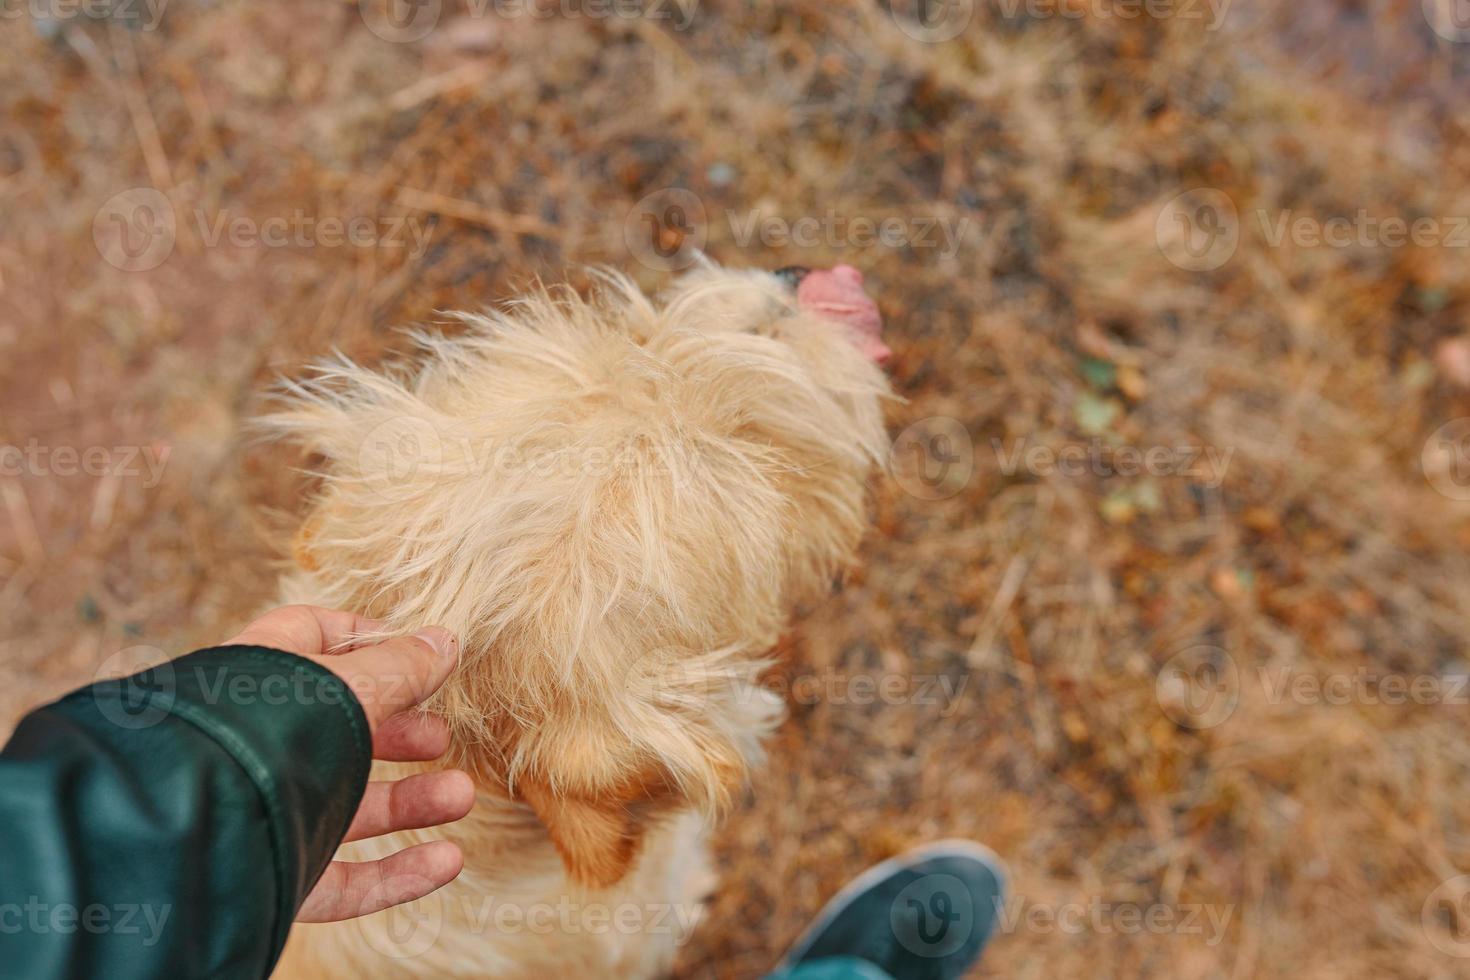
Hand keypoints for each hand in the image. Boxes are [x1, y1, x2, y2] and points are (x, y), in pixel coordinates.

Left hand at [226, 605, 474, 922]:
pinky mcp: (276, 873)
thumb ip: (401, 666)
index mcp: (264, 680)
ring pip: (349, 805)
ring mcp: (268, 813)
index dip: (367, 640)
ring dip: (412, 802)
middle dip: (401, 734)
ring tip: (462, 795)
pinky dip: (399, 870)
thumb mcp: (349, 685)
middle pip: (340, 731)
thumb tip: (447, 641)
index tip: (418, 656)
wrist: (194, 831)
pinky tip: (448, 860)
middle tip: (441, 736)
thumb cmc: (266, 734)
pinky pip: (345, 877)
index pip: (310, 638)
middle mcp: (261, 745)